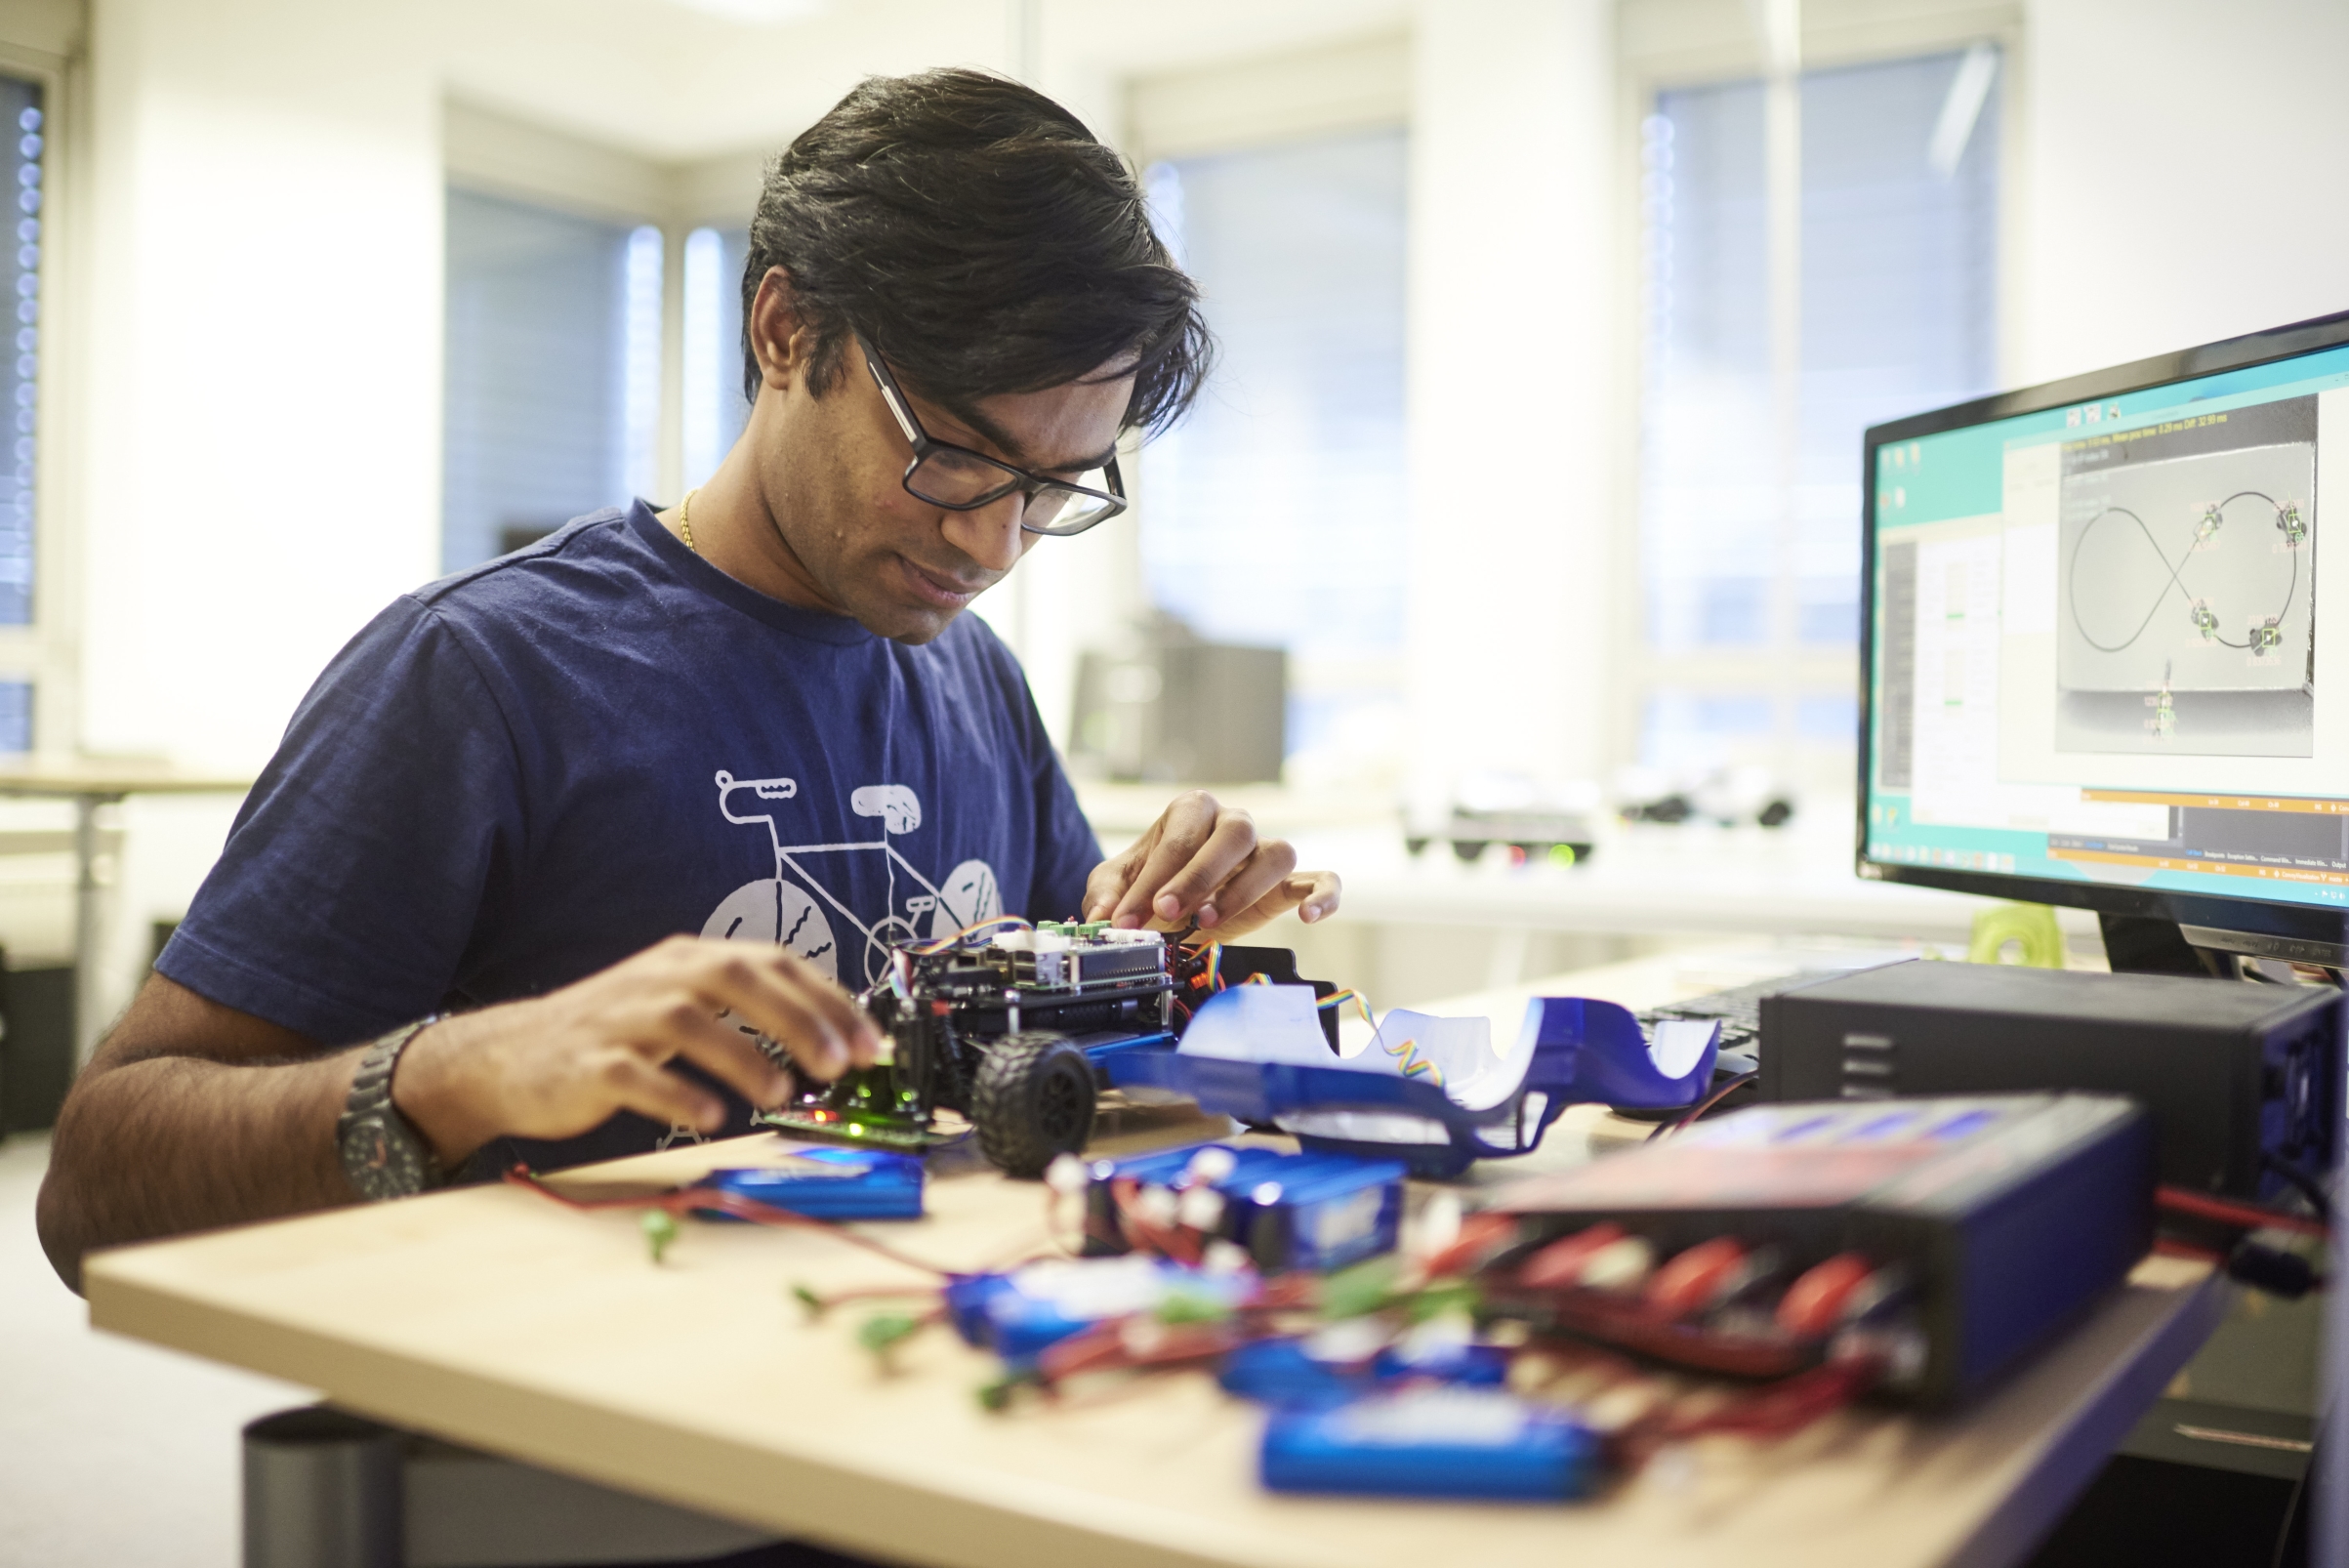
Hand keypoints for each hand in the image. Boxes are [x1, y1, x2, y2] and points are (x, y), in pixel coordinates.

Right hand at [391, 936, 881, 1165]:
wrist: (511, 1055)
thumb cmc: (613, 1032)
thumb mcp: (682, 1003)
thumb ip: (746, 1010)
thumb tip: (829, 1037)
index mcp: (690, 959)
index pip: (773, 963)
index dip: (827, 999)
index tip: (867, 1042)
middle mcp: (660, 977)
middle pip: (738, 979)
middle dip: (797, 1019)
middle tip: (837, 1064)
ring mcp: (622, 1017)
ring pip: (690, 1022)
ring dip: (744, 1056)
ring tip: (780, 1094)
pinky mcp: (590, 1062)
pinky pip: (637, 1073)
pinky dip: (678, 1093)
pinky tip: (711, 1116)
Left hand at [1082, 789, 1341, 940]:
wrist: (1171, 904)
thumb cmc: (1149, 883)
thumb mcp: (1116, 885)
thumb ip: (1107, 895)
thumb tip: (1103, 915)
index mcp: (1192, 810)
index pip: (1179, 838)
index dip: (1151, 880)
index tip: (1128, 917)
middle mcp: (1233, 823)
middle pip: (1235, 833)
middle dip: (1199, 876)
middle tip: (1168, 913)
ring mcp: (1263, 852)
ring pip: (1277, 853)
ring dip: (1245, 889)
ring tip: (1208, 921)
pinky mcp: (1287, 884)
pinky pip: (1320, 879)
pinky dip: (1322, 895)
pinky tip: (1307, 917)